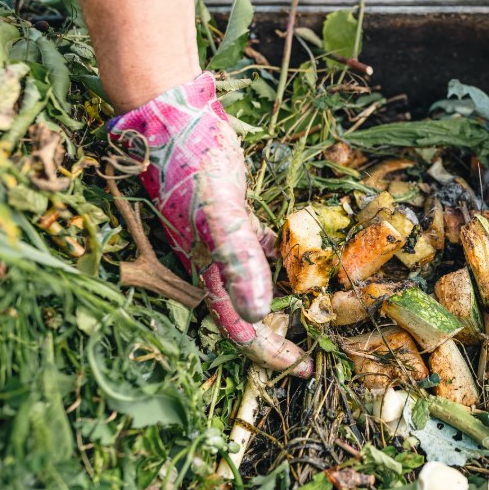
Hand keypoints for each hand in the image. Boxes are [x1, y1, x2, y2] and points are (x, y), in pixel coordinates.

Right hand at [109, 72, 311, 375]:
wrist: (176, 120)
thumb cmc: (191, 167)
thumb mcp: (218, 213)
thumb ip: (238, 258)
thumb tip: (259, 312)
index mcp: (208, 270)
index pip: (239, 326)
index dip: (268, 352)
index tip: (301, 368)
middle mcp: (215, 261)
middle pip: (247, 312)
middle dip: (277, 335)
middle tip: (311, 352)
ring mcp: (224, 239)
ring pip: (255, 282)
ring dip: (282, 300)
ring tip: (312, 312)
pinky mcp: (234, 215)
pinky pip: (258, 247)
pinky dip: (279, 256)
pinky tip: (296, 255)